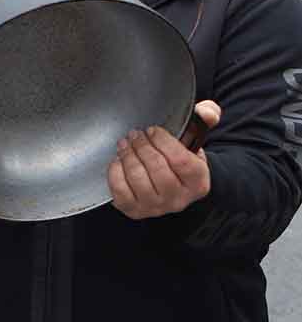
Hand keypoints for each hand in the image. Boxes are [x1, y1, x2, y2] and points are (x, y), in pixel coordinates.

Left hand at [108, 100, 221, 219]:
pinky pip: (120, 190)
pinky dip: (115, 172)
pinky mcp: (134, 210)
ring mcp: (155, 208)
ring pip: (137, 179)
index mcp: (198, 183)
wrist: (170, 184)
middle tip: (135, 134)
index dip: (163, 142)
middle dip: (142, 147)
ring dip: (128, 156)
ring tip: (125, 143)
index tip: (152, 130)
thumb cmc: (180, 158)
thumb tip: (206, 111)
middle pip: (157, 169)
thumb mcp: (196, 139)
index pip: (181, 161)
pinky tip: (118, 160)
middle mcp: (179, 199)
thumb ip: (205, 119)